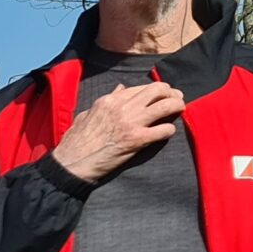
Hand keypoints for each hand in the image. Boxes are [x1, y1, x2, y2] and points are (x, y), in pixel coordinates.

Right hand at [50, 80, 184, 183]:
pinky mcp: (137, 140)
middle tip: (177, 99)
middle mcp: (122, 107)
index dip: (156, 89)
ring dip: (177, 106)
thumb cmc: (75, 142)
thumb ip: (106, 101)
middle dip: (171, 93)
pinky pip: (164, 130)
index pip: (141, 87)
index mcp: (110, 100)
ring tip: (180, 110)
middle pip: (158, 90)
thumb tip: (120, 89)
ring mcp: (131, 123)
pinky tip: (167, 133)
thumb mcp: (87, 114)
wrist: (71, 163)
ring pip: (166, 106)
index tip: (163, 94)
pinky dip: (169, 130)